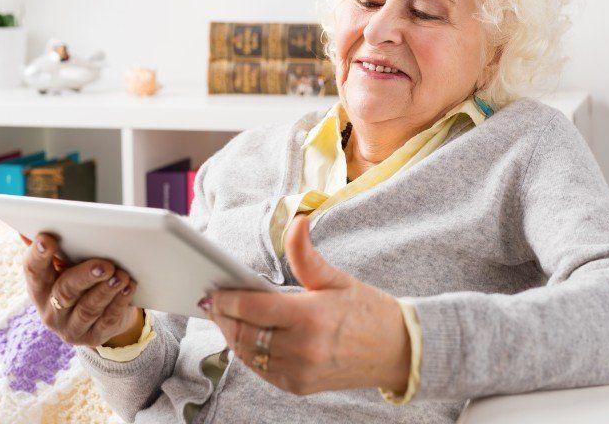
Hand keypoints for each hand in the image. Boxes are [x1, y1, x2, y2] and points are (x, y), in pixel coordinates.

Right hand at [22, 232, 143, 347]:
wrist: (99, 317)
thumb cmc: (79, 281)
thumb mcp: (65, 267)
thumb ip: (52, 250)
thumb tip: (26, 229)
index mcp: (39, 288)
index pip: (33, 271)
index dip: (38, 255)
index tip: (48, 239)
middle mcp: (50, 311)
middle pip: (65, 291)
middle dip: (85, 276)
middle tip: (105, 264)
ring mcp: (70, 328)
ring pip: (88, 308)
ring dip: (106, 290)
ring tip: (121, 275)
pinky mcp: (93, 338)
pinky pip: (107, 320)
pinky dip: (119, 302)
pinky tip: (129, 287)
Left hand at [202, 216, 410, 395]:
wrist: (398, 351)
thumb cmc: (366, 310)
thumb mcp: (336, 279)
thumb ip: (306, 254)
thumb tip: (296, 221)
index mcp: (310, 317)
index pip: (252, 308)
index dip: (227, 299)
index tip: (213, 290)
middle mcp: (302, 348)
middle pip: (244, 333)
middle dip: (223, 317)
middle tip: (211, 302)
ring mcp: (299, 372)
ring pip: (249, 355)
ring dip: (231, 336)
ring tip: (223, 318)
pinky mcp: (299, 386)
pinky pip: (262, 371)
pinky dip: (248, 354)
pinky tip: (244, 338)